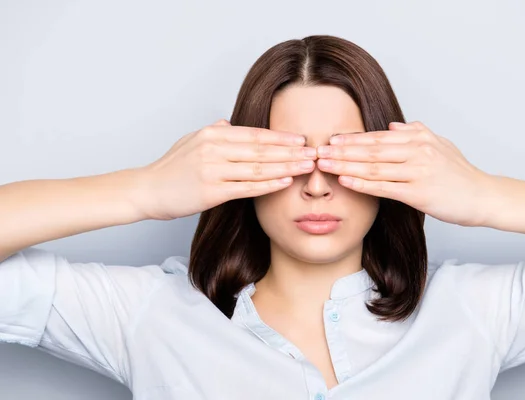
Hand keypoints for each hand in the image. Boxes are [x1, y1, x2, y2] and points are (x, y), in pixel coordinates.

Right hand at [136, 119, 314, 219]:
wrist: (147, 190)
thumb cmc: (170, 168)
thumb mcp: (190, 141)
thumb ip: (213, 132)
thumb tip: (228, 122)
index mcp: (212, 134)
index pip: (254, 134)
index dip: (280, 137)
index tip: (301, 139)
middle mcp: (214, 148)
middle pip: (261, 149)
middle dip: (291, 151)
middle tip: (314, 153)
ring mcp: (212, 169)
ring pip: (258, 167)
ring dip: (286, 166)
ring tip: (307, 167)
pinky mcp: (212, 191)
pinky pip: (247, 187)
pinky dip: (269, 184)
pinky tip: (285, 182)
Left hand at [315, 121, 494, 226]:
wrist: (483, 196)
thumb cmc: (460, 173)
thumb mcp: (440, 145)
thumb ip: (416, 133)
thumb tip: (392, 125)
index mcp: (419, 139)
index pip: (377, 137)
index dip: (352, 139)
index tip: (330, 140)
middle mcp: (417, 151)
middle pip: (371, 150)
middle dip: (341, 151)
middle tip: (317, 151)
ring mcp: (418, 171)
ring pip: (373, 167)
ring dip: (345, 166)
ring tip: (324, 165)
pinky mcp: (419, 193)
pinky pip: (384, 188)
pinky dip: (362, 184)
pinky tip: (345, 182)